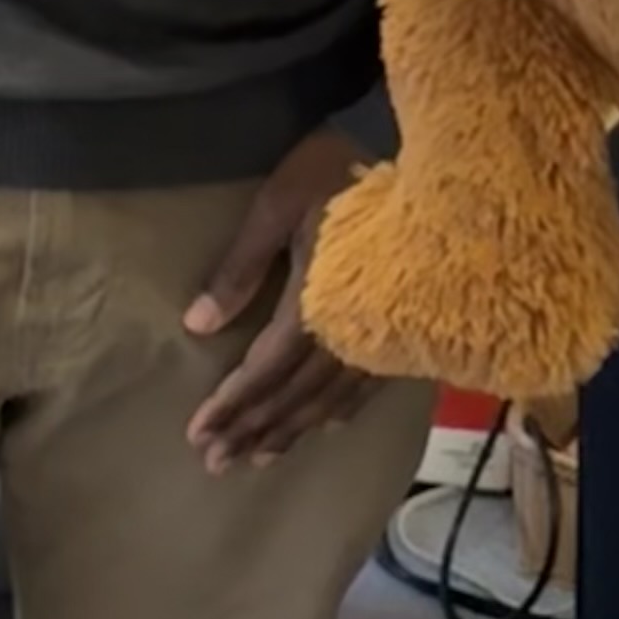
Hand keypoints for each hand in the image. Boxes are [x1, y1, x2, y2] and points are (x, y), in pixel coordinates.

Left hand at [185, 129, 374, 473]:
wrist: (421, 157)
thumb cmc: (336, 171)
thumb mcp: (277, 207)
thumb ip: (241, 268)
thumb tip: (198, 325)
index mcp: (315, 304)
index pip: (266, 371)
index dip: (233, 405)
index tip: (198, 434)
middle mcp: (350, 331)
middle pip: (295, 396)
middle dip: (254, 429)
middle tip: (217, 462)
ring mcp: (381, 334)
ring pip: (331, 400)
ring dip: (292, 430)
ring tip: (259, 457)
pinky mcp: (401, 327)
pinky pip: (368, 386)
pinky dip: (340, 412)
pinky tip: (325, 427)